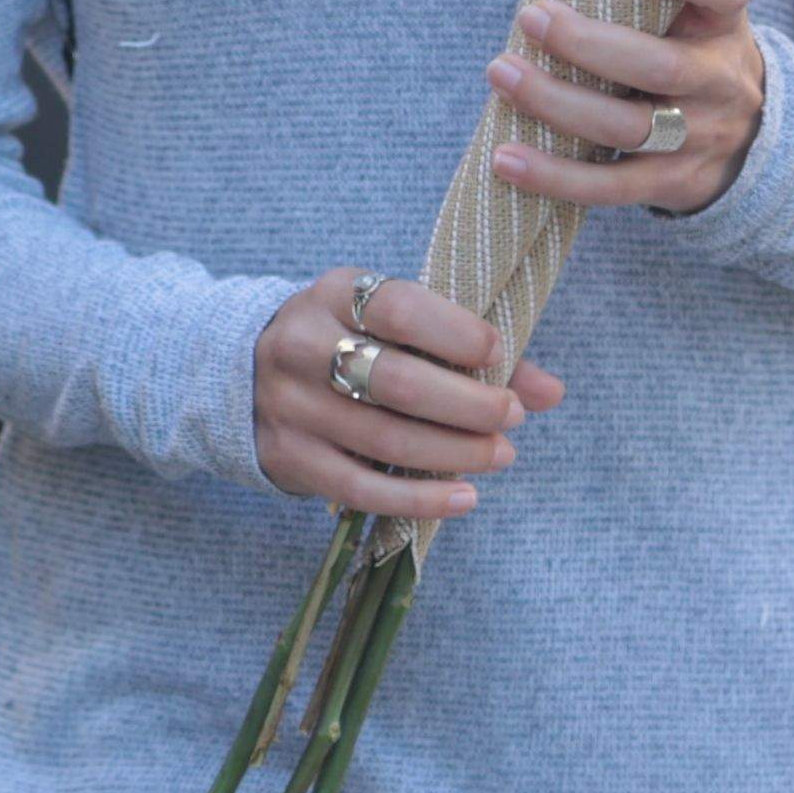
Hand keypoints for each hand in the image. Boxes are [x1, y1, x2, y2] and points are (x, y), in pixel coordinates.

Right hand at [252, 268, 561, 526]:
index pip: (397, 308)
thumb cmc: (347, 341)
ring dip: (455, 452)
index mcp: (334, 295)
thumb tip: (551, 391)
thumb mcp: (393, 324)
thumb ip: (468, 349)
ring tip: (500, 454)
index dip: (456, 333)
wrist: (242, 371)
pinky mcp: (289, 457)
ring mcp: (290, 406)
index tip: (498, 352)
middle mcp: (301, 346)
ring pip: (384, 437)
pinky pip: (361, 487)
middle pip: (396, 381)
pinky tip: (464, 496)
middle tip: (512, 417)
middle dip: (468, 404)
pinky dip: (420, 497)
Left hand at [485, 0, 765, 217]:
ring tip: (500, 74)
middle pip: (662, 67)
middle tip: (530, 17)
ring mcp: (703, 136)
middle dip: (588, 44)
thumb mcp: (665, 2)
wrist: (740, 131)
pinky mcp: (673, 182)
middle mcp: (721, 78)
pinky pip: (612, 187)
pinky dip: (554, 176)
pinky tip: (505, 159)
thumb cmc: (674, 42)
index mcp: (722, 20)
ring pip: (630, 128)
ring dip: (556, 102)